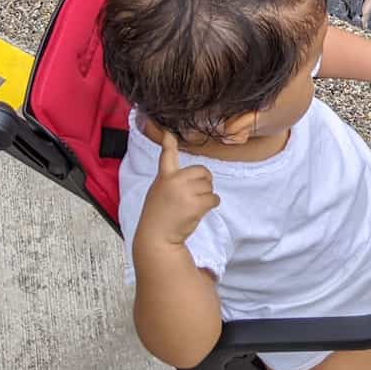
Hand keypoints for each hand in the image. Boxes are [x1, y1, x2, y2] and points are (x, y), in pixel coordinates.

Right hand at [136, 131, 220, 247]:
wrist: (156, 237)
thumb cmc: (158, 215)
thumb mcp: (158, 191)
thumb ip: (171, 180)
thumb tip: (191, 176)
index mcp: (164, 177)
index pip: (167, 155)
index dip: (169, 142)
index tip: (169, 132)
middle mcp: (174, 181)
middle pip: (203, 171)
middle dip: (204, 182)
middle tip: (194, 195)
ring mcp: (185, 192)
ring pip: (209, 186)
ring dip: (206, 196)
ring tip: (191, 206)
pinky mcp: (195, 204)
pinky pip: (214, 198)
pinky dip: (211, 204)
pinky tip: (199, 211)